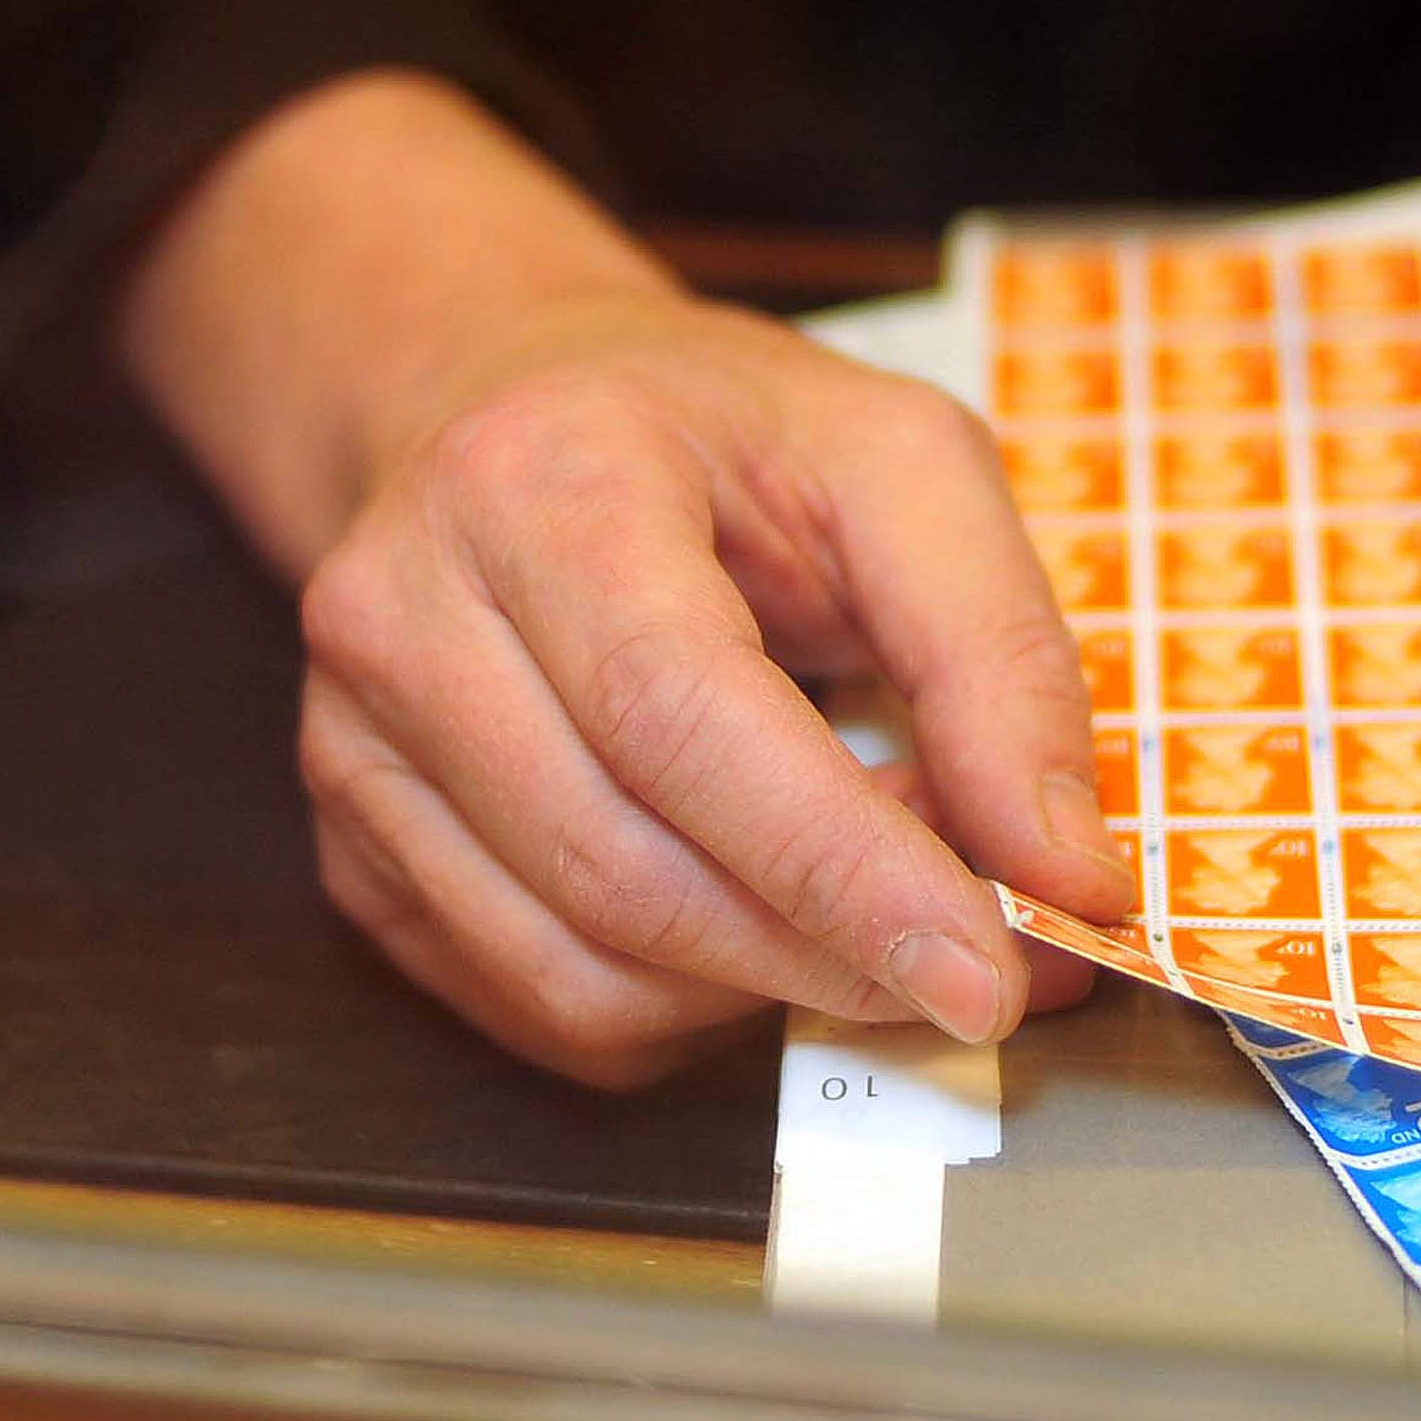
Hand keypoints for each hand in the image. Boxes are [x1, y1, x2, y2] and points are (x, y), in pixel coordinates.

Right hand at [122, 73, 1128, 1085]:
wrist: (511, 412)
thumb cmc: (714, 439)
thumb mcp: (900, 465)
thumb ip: (1000, 658)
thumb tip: (1066, 877)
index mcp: (542, 485)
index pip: (682, 722)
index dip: (842, 870)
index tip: (992, 971)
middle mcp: (407, 614)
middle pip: (630, 873)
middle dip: (832, 952)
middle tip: (982, 953)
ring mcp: (353, 744)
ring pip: (582, 972)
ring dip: (764, 988)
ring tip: (861, 899)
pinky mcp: (354, 848)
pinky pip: (538, 1005)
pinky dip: (681, 1007)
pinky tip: (746, 912)